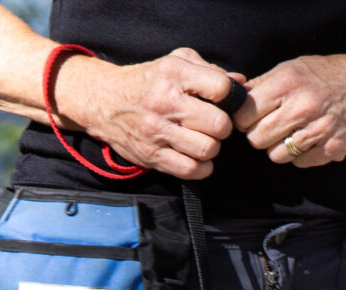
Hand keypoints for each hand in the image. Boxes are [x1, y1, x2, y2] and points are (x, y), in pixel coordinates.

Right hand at [54, 47, 240, 179]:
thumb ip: (210, 71)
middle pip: (219, 124)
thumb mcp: (176, 62)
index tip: (222, 101)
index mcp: (173, 74)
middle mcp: (165, 102)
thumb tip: (242, 84)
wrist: (103, 100)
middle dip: (222, 126)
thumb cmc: (147, 81)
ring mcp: (156, 131)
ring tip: (202, 139)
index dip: (230, 97)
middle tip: (213, 124)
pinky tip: (195, 156)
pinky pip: (191, 170)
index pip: (221, 89)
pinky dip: (201, 167)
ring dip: (211, 147)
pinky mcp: (151, 156)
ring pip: (208, 149)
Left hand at [239, 54, 345, 167]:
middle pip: (257, 138)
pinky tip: (309, 139)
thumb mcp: (291, 69)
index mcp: (286, 84)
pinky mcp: (331, 148)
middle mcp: (302, 107)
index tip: (254, 117)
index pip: (244, 115)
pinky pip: (299, 163)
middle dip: (260, 135)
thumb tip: (233, 95)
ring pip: (276, 155)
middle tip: (273, 127)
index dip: (245, 119)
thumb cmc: (324, 76)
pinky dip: (300, 155)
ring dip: (279, 148)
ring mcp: (318, 130)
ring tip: (292, 133)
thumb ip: (261, 84)